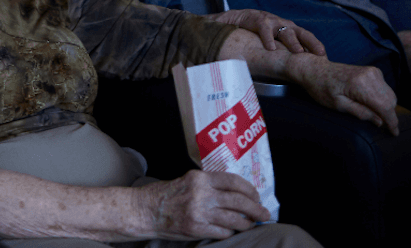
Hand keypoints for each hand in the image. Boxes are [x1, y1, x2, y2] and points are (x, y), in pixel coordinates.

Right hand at [138, 170, 270, 240]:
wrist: (145, 210)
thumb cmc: (166, 194)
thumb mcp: (188, 180)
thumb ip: (209, 183)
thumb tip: (236, 192)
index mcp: (200, 178)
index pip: (233, 181)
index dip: (249, 190)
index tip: (256, 196)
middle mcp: (201, 194)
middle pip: (239, 201)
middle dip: (256, 209)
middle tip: (264, 213)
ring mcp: (199, 213)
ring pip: (234, 219)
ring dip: (246, 223)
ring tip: (250, 224)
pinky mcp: (196, 229)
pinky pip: (223, 232)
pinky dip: (230, 232)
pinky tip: (231, 231)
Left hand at [208, 9, 324, 54]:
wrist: (235, 17)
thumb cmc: (227, 24)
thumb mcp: (217, 24)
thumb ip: (209, 26)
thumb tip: (192, 26)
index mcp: (252, 17)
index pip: (262, 24)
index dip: (267, 35)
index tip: (271, 48)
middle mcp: (270, 19)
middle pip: (284, 27)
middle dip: (292, 40)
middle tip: (299, 53)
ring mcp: (280, 24)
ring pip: (297, 31)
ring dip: (308, 42)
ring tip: (319, 55)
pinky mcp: (287, 32)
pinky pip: (302, 37)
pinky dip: (312, 45)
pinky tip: (321, 56)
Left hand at [284, 54, 399, 135]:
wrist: (316, 70)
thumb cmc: (322, 89)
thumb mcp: (338, 105)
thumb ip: (360, 112)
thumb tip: (379, 122)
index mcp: (361, 84)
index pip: (384, 106)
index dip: (391, 122)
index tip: (394, 133)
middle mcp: (370, 75)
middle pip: (390, 101)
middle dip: (390, 116)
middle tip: (385, 129)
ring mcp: (373, 71)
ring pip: (390, 95)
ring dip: (387, 107)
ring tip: (377, 118)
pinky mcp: (373, 71)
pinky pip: (385, 88)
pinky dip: (383, 99)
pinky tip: (372, 105)